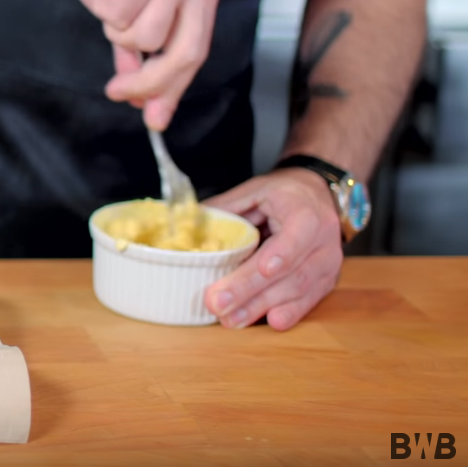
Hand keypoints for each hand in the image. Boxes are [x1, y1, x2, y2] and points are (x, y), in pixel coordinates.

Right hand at [37, 0, 222, 130]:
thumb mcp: (128, 1)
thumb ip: (137, 43)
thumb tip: (139, 88)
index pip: (196, 51)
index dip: (173, 88)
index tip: (155, 117)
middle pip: (182, 55)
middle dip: (148, 83)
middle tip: (118, 93)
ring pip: (144, 40)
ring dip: (115, 26)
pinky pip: (119, 19)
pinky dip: (102, 7)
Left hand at [202, 169, 344, 329]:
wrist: (320, 196)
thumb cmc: (284, 194)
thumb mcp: (255, 191)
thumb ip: (225, 208)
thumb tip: (185, 224)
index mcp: (305, 213)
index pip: (295, 236)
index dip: (280, 255)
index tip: (262, 270)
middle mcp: (322, 240)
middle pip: (289, 271)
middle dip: (252, 291)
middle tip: (219, 304)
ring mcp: (328, 263)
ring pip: (297, 290)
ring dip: (262, 307)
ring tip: (231, 319)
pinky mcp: (327, 280)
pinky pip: (309, 300)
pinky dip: (290, 312)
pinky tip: (270, 322)